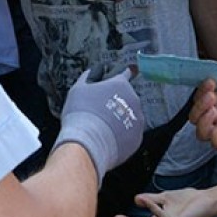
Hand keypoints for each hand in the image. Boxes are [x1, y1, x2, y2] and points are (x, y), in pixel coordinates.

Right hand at [55, 68, 144, 182]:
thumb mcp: (79, 89)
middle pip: (127, 97)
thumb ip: (88, 77)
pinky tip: (108, 136)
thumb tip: (93, 72)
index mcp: (120, 84)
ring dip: (121, 118)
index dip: (121, 74)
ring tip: (103, 125)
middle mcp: (133, 100)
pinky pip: (131, 133)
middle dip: (117, 101)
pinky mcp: (137, 138)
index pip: (125, 73)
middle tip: (100, 109)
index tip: (121, 75)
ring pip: (130, 115)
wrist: (87, 144)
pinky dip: (122, 134)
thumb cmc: (82, 115)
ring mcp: (137, 120)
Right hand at [190, 70, 216, 149]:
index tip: (209, 82)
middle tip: (211, 95)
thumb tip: (205, 71)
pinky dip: (214, 135)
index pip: (197, 99)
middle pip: (194, 117)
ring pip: (201, 133)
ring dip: (203, 121)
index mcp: (216, 98)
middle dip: (199, 106)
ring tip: (214, 110)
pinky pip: (216, 143)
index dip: (199, 91)